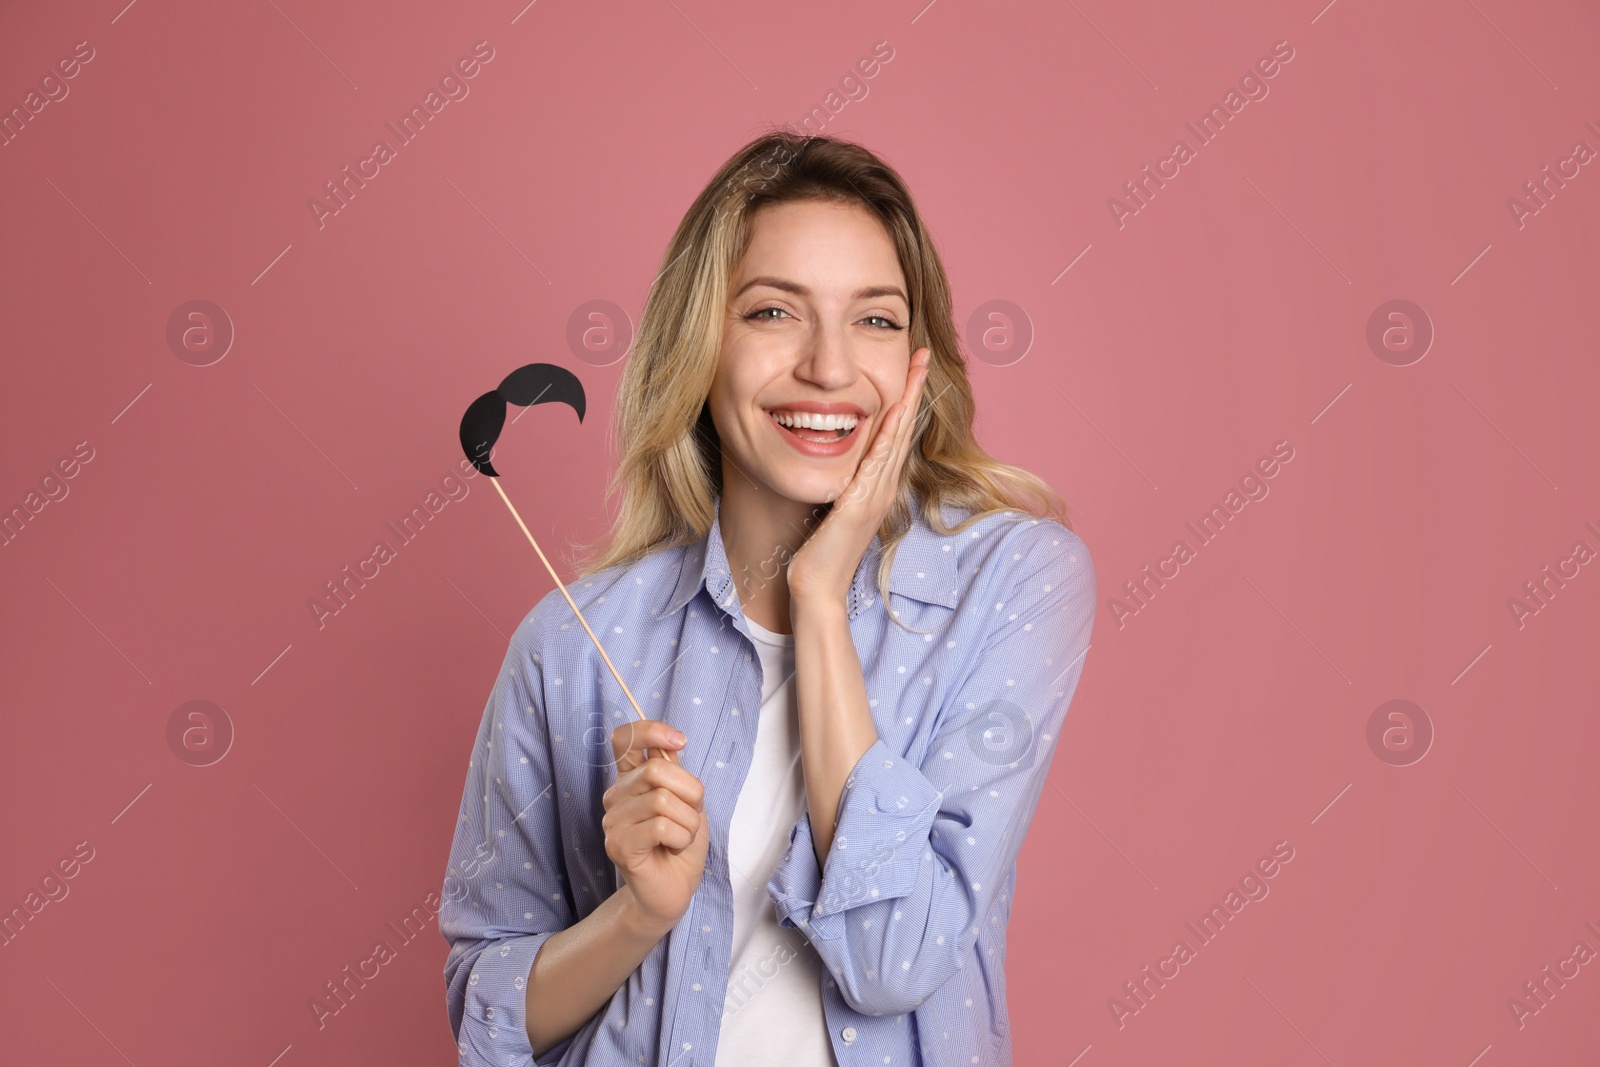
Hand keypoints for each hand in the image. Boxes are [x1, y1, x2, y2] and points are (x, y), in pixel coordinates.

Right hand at [601, 719, 709, 935]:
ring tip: (681, 837)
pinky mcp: (617, 845)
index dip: (652, 731)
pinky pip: (660, 826)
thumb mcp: (688, 801)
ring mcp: (613, 821)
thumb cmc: (681, 843)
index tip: (679, 742)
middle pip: (656, 770)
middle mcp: (616, 796)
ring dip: (687, 822)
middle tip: (690, 816)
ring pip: (662, 801)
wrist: (673, 890)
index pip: (625, 738)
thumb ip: (676, 773)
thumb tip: (671, 746)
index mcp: (630, 779)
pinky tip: (674, 848)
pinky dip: (680, 837)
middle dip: (689, 793)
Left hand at [786, 346, 931, 606]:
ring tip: (916, 368)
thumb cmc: (816, 557)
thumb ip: (838, 491)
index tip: (909, 371)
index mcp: (875, 489)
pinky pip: (878, 461)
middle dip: (913, 390)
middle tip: (921, 355)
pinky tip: (894, 409)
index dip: (903, 402)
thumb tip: (835, 471)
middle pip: (903, 430)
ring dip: (907, 401)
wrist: (815, 591)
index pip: (893, 436)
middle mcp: (882, 489)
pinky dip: (889, 434)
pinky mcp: (860, 505)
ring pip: (896, 439)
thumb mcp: (830, 514)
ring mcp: (875, 497)